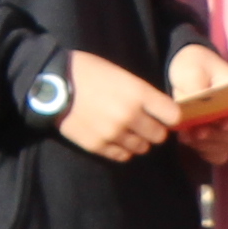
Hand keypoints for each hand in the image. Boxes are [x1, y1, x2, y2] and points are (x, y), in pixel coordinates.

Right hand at [54, 49, 178, 163]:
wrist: (53, 85)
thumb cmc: (89, 72)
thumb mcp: (121, 75)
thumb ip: (142, 94)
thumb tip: (162, 111)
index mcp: (138, 93)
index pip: (173, 116)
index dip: (171, 117)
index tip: (166, 116)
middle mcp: (130, 116)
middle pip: (160, 135)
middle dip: (155, 130)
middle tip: (144, 123)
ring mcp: (114, 133)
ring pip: (142, 148)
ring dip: (138, 140)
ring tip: (126, 130)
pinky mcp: (98, 146)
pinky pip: (122, 156)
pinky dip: (122, 149)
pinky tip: (114, 137)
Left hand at [167, 42, 227, 169]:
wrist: (184, 72)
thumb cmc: (195, 66)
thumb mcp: (193, 70)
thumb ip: (197, 88)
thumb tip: (197, 102)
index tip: (224, 123)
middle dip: (219, 136)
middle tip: (199, 131)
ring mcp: (227, 130)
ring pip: (226, 146)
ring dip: (207, 145)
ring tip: (187, 135)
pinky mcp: (213, 139)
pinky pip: (215, 155)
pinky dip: (203, 151)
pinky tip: (187, 139)